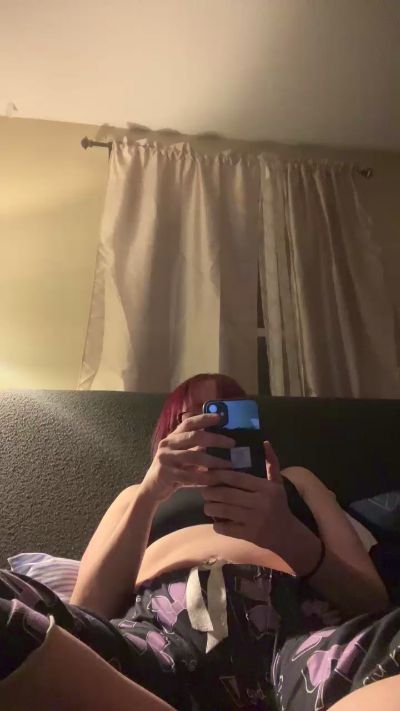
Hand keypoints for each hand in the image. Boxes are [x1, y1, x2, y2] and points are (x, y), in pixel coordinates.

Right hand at [140, 413, 235, 502]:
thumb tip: (221, 440)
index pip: (189, 422)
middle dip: (215, 439)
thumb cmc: (172, 470)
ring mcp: (165, 458)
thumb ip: (197, 447)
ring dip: (214, 460)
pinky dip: (204, 478)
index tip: (220, 417)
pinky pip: (189, 476)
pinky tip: (216, 480)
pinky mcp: (164, 473)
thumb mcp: (183, 456)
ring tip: (229, 464)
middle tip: (232, 443)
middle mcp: (167, 444)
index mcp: (173, 437)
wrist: (152, 489)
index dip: (204, 418)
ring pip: (194, 456)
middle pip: (194, 436)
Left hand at [200, 441, 297, 557]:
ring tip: (207, 505)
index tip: (208, 473)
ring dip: (210, 508)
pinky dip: (217, 525)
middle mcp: (260, 503)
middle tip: (204, 491)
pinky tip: (215, 521)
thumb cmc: (279, 506)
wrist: (287, 535)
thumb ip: (271, 463)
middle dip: (210, 492)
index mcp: (266, 488)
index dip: (220, 474)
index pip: (237, 478)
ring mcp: (254, 520)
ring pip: (224, 511)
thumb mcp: (278, 484)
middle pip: (227, 494)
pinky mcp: (249, 535)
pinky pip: (227, 528)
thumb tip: (265, 442)